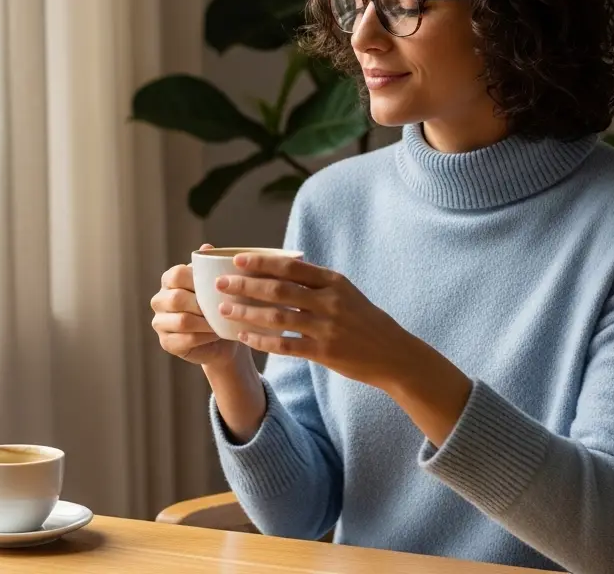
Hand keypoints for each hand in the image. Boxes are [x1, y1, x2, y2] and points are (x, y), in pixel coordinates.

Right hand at [150, 244, 245, 369]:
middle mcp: (159, 300)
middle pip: (176, 299)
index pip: (176, 275)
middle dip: (202, 305)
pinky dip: (205, 337)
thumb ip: (211, 266)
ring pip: (181, 321)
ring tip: (222, 322)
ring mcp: (160, 322)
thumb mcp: (218, 284)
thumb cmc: (219, 305)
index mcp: (169, 280)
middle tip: (223, 308)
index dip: (197, 281)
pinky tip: (216, 334)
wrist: (222, 337)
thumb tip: (207, 248)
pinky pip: (185, 339)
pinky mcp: (166, 343)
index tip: (218, 287)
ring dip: (206, 323)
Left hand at [218, 251, 473, 446]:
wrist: (394, 354)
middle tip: (220, 284)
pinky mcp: (324, 353)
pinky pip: (285, 345)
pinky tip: (244, 337)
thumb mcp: (346, 293)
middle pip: (279, 289)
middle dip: (245, 285)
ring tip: (224, 311)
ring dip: (247, 313)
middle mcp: (329, 301)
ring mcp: (327, 327)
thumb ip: (317, 282)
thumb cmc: (365, 321)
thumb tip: (282, 269)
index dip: (261, 262)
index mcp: (333, 281)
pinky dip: (261, 340)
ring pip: (277, 317)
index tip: (236, 259)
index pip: (290, 266)